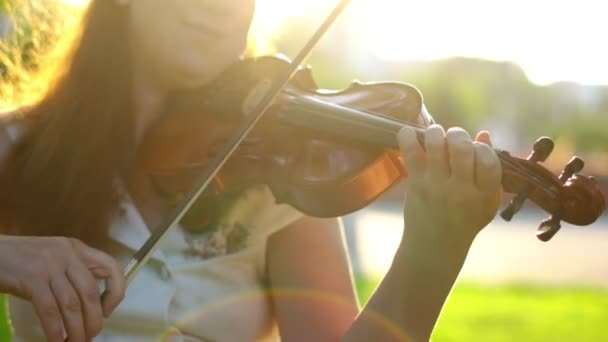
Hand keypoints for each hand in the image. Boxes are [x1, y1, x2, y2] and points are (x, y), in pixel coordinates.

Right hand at [0, 236, 125, 341]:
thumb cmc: (22, 259)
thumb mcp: (54, 258)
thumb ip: (73, 273)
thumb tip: (91, 305)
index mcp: (77, 249)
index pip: (111, 267)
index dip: (116, 291)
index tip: (107, 311)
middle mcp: (67, 254)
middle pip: (90, 292)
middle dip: (93, 320)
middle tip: (90, 336)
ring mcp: (49, 266)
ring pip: (72, 304)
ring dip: (76, 329)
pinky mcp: (31, 279)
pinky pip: (50, 311)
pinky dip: (55, 330)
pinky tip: (56, 340)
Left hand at [397, 124, 501, 247]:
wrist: (435, 248)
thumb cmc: (464, 221)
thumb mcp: (486, 202)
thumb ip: (489, 170)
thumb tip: (484, 134)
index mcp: (484, 195)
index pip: (488, 159)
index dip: (482, 147)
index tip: (475, 148)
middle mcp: (462, 190)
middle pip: (461, 147)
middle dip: (458, 134)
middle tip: (453, 137)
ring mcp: (437, 186)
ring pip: (436, 144)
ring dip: (436, 132)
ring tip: (435, 135)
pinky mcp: (416, 185)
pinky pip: (411, 153)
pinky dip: (408, 136)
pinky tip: (408, 132)